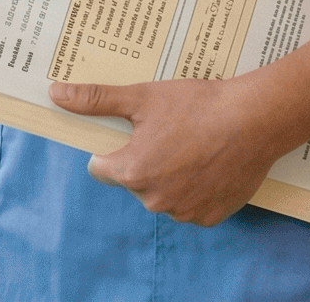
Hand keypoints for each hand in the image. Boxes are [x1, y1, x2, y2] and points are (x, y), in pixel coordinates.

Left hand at [48, 76, 289, 226]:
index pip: (100, 168)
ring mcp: (184, 211)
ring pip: (162, 194)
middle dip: (143, 160)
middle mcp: (154, 200)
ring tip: (191, 145)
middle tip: (168, 133)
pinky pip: (191, 204)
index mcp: (132, 172)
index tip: (131, 133)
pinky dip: (195, 188)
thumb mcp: (141, 97)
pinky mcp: (211, 216)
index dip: (112, 149)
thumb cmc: (196, 106)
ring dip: (170, 175)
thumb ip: (95, 100)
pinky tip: (208, 163)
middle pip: (133, 181)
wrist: (254, 120)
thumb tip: (55, 93)